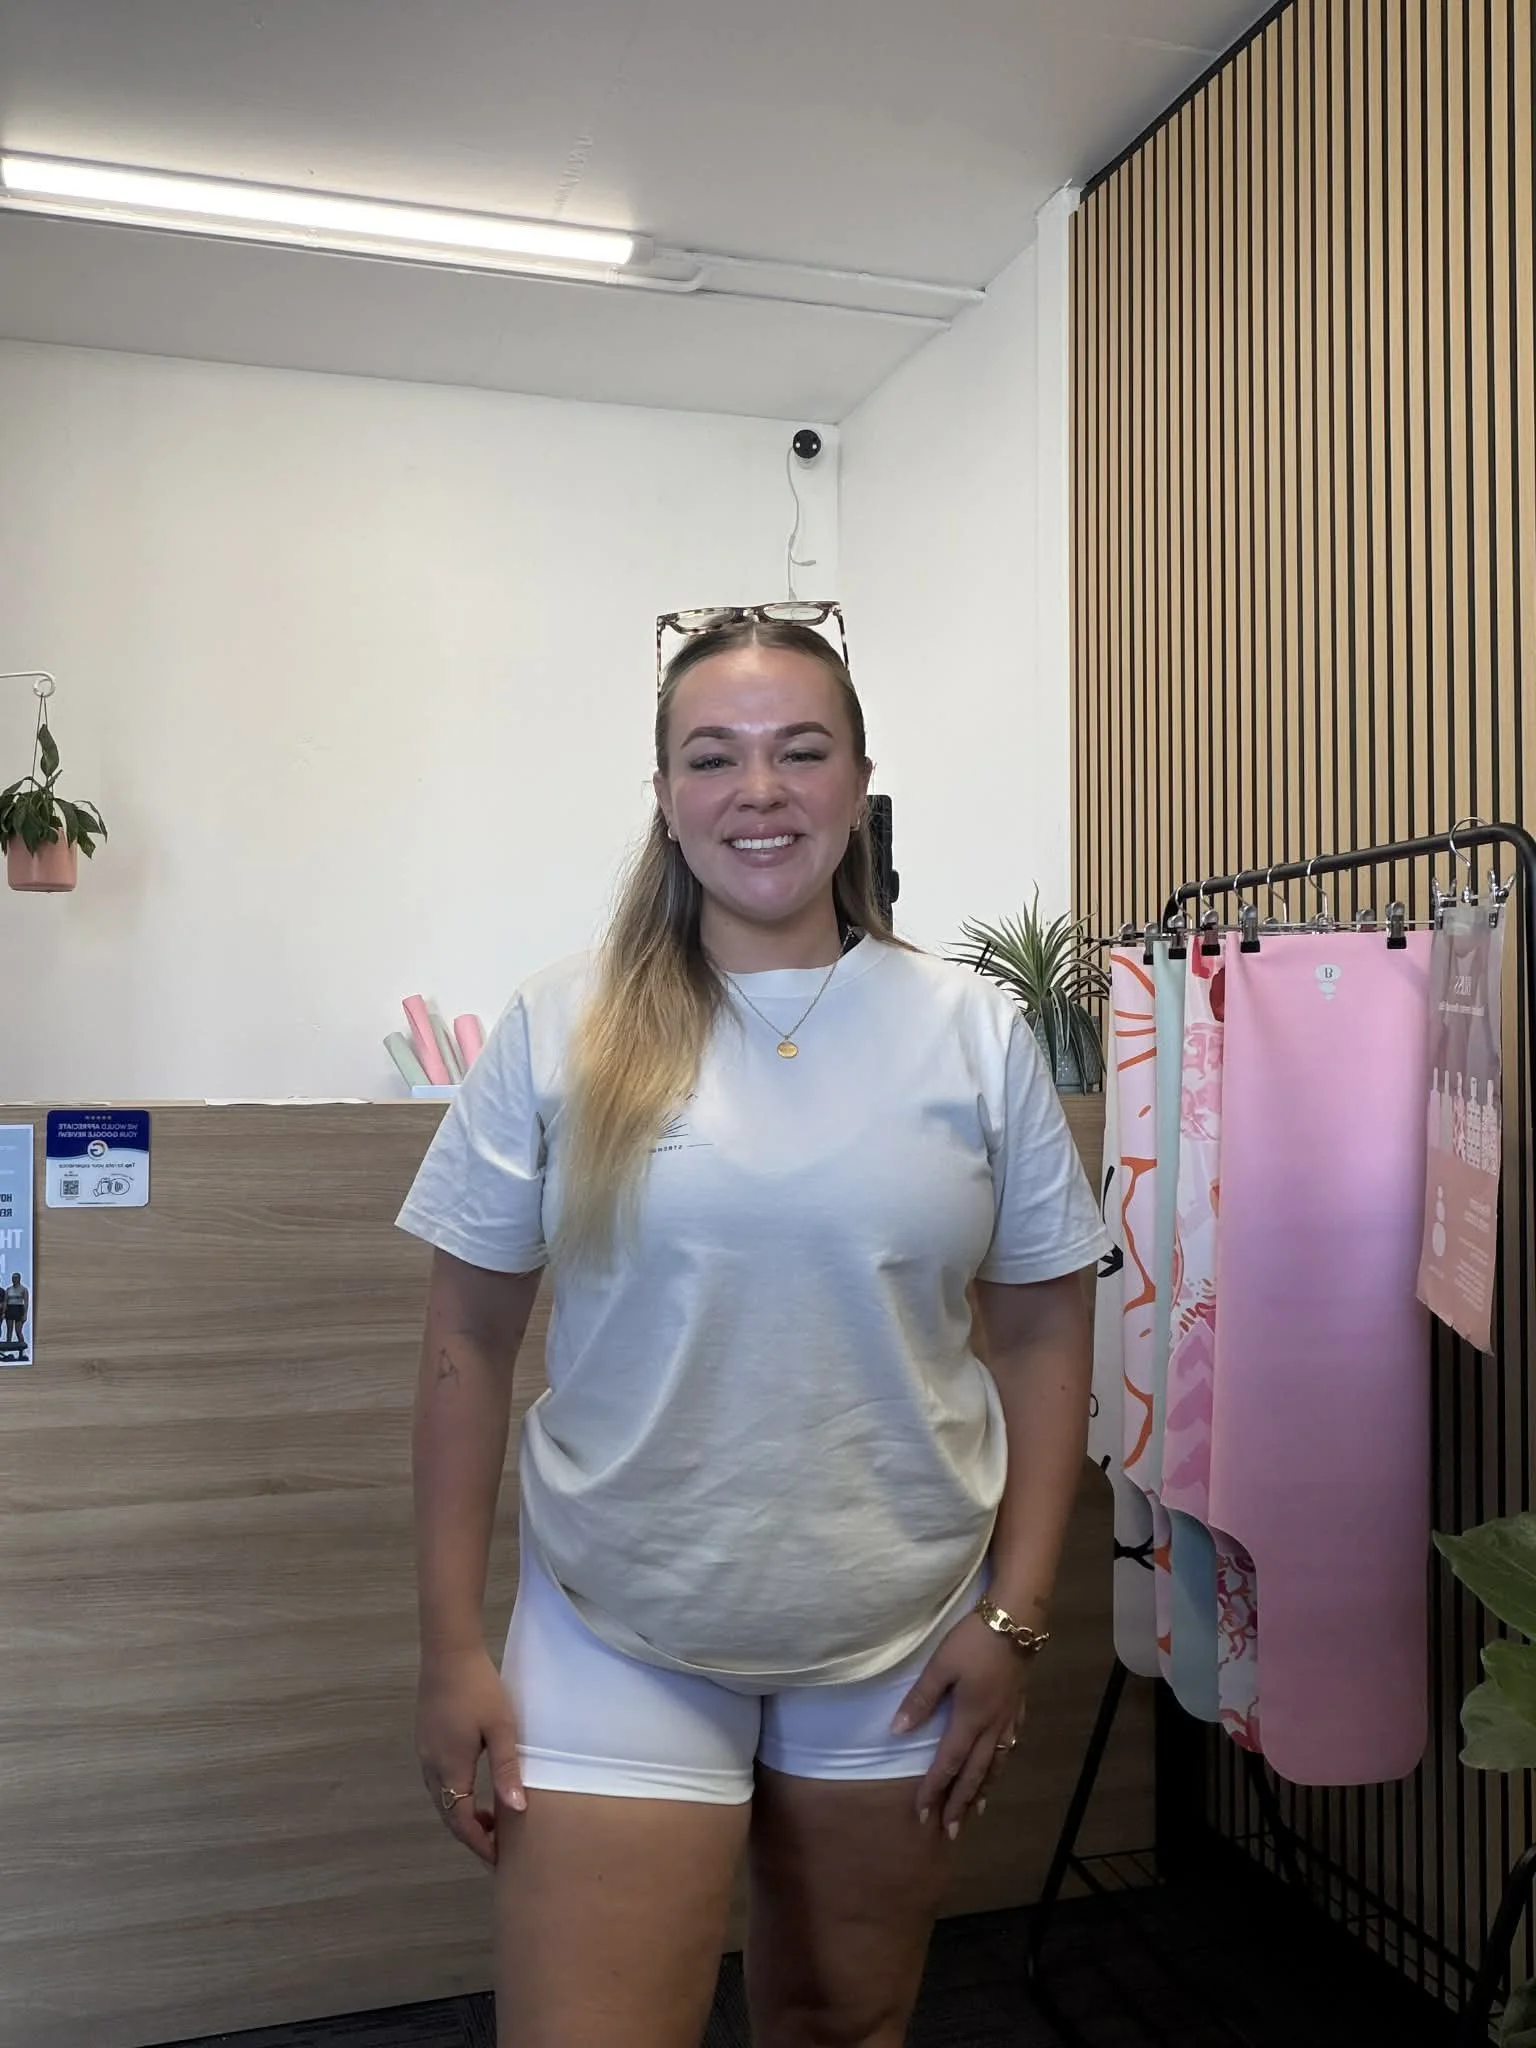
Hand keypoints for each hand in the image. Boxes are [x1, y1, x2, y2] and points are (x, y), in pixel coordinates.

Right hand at [416, 1643, 525, 1866]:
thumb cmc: (478, 1688)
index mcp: (450, 1769)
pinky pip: (438, 1780)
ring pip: (441, 1797)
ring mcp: (425, 1752)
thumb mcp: (500, 1727)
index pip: (461, 1821)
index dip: (480, 1844)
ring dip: (462, 1814)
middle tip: (497, 1847)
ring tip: (490, 1821)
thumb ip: (506, 1769)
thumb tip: (517, 1810)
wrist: (447, 1651)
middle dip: (471, 1834)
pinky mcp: (426, 1738)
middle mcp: (431, 1766)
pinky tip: (474, 1787)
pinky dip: (456, 1794)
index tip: (498, 1860)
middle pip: (448, 1814)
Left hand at [890, 1614, 1030, 1838]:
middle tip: (951, 1831)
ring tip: (978, 1811)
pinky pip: (1010, 1744)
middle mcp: (991, 1726)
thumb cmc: (974, 1641)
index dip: (935, 1789)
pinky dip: (1002, 1762)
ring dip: (984, 1789)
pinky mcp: (1019, 1705)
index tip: (922, 1813)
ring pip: (996, 1763)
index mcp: (969, 1719)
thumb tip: (898, 1731)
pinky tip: (1001, 1763)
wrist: (1017, 1621)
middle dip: (961, 1803)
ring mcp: (1009, 1717)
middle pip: (975, 1773)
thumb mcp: (940, 1666)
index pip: (948, 1764)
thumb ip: (921, 1699)